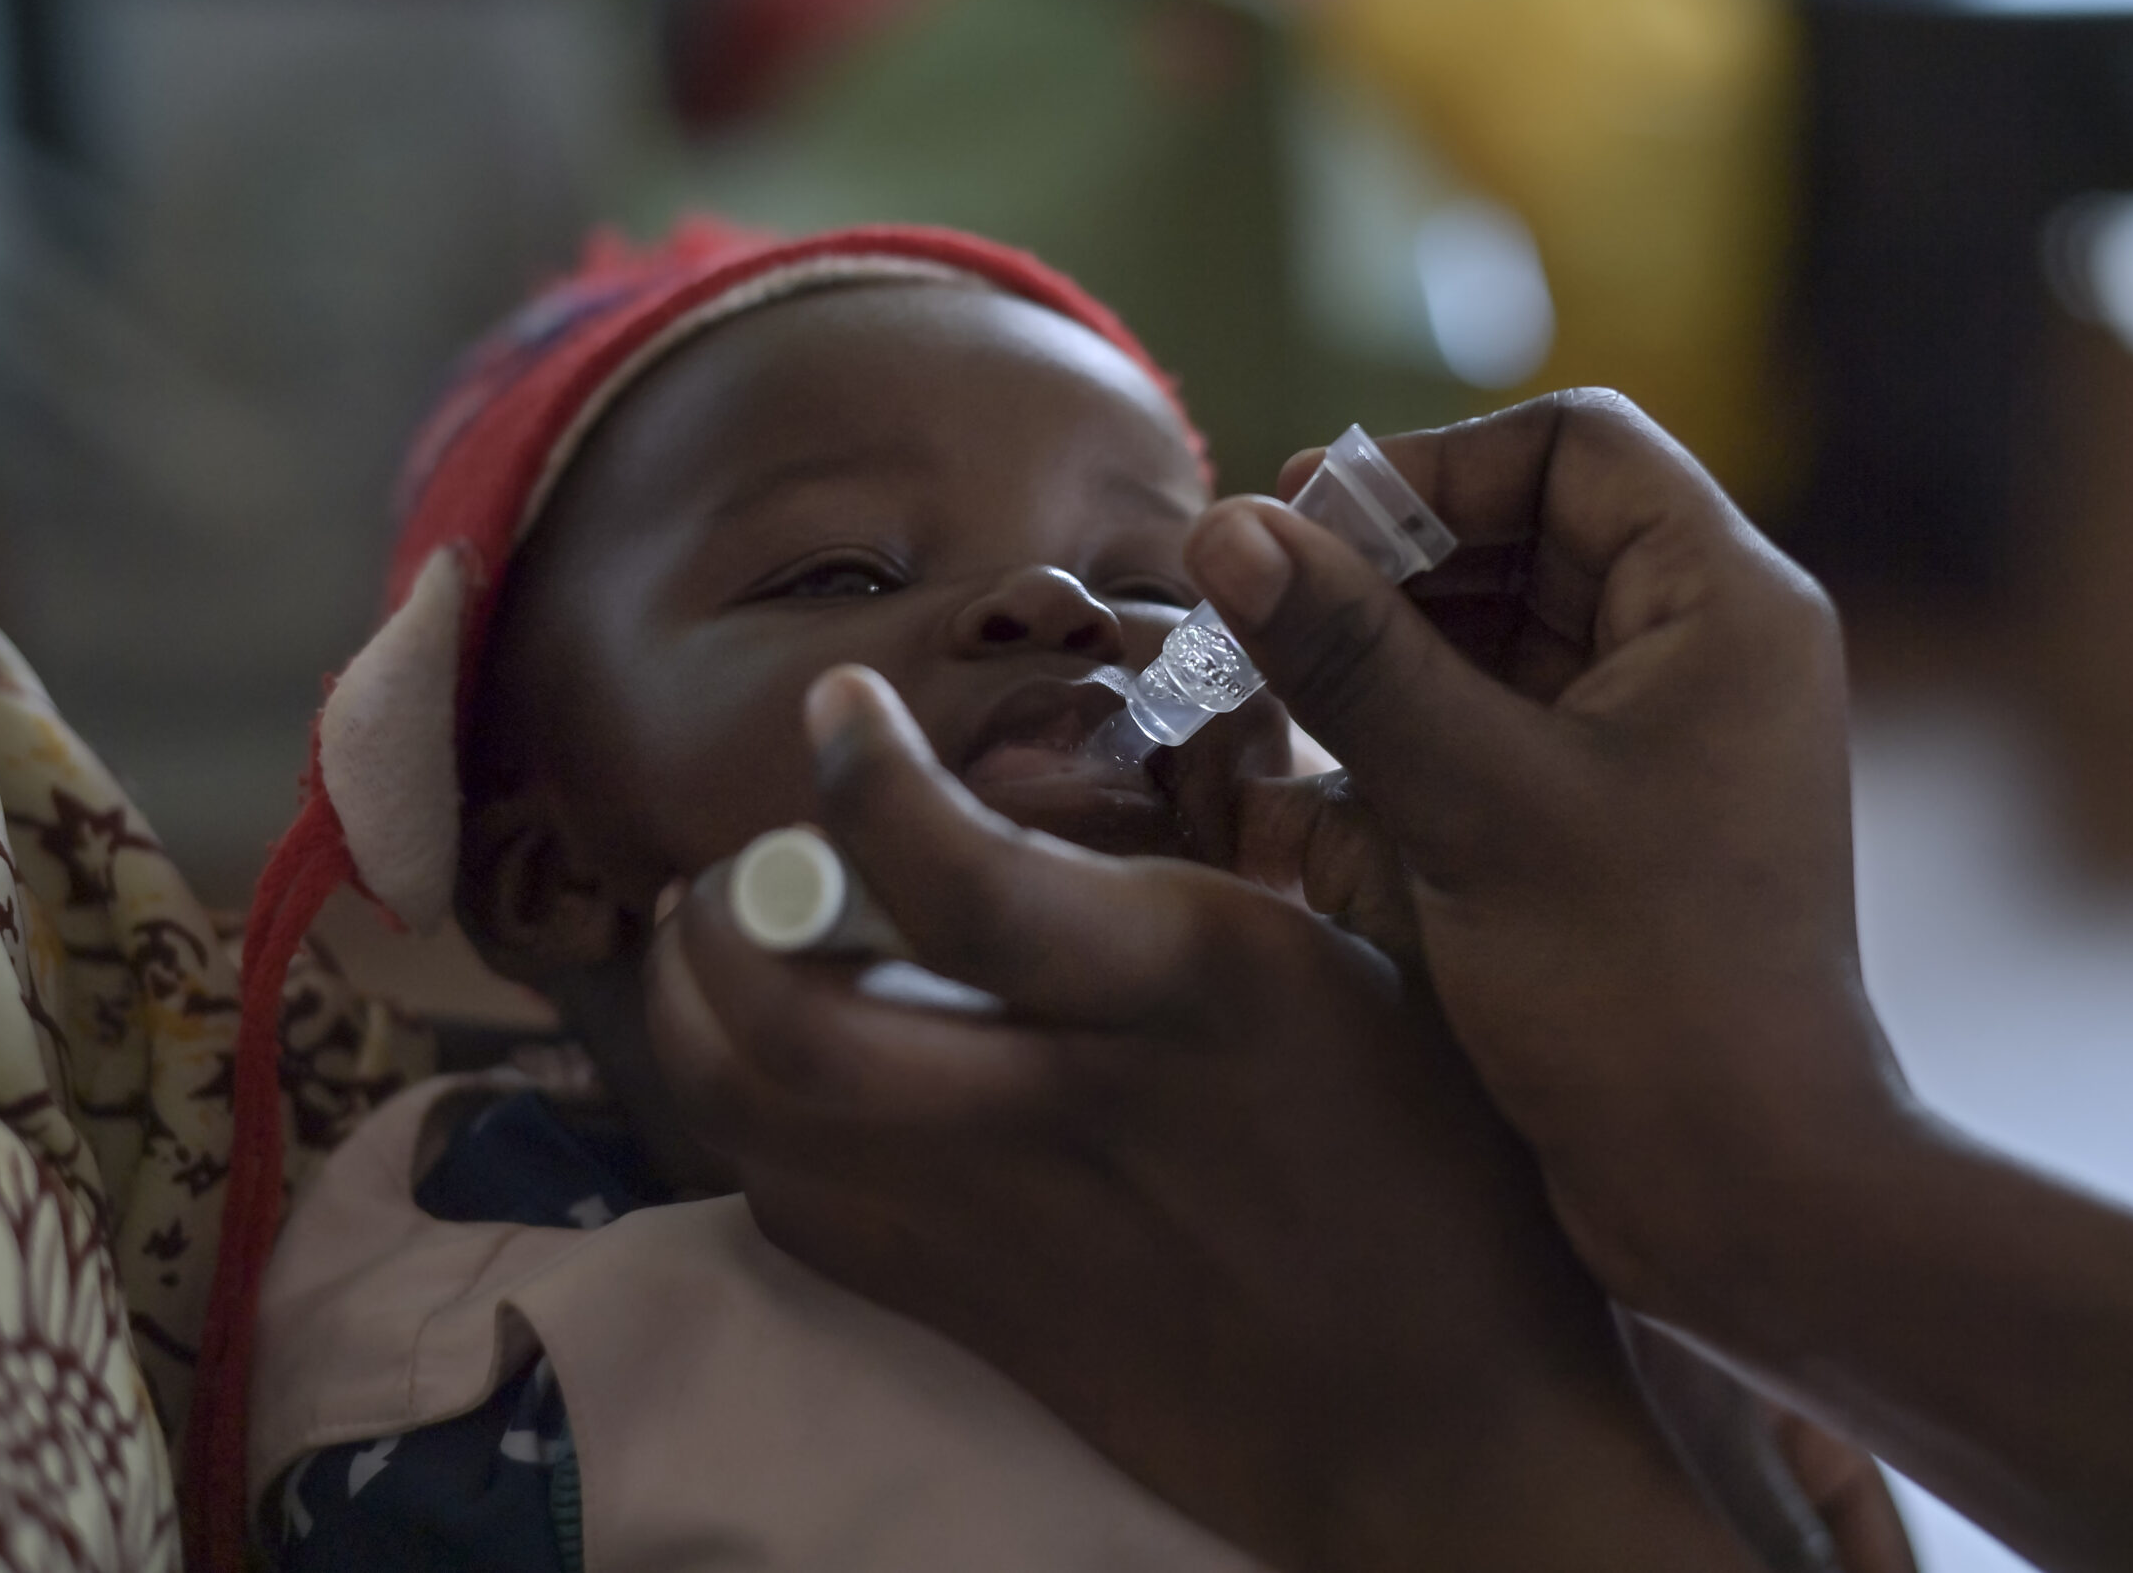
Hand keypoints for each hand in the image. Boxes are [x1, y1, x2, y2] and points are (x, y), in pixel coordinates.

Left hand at [648, 666, 1758, 1572]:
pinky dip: (745, 1119)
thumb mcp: (1363, 964)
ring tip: (725, 947)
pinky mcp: (966, 1312)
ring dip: (695, 1012)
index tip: (839, 707)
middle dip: (724, 919)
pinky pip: (788, 1205)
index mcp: (1189, 987)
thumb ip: (1188, 883)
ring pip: (754, 1117)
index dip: (866, 779)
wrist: (1437, 1426)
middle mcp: (1061, 1106)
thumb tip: (1032, 792)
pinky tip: (784, 1074)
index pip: (963, 876)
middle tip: (749, 867)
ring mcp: (994, 1225)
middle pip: (795, 1021)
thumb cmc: (1435, 1164)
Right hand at [1187, 391, 2132, 1572]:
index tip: (1308, 531)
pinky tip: (1325, 788)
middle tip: (1264, 614)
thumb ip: (1349, 655)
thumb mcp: (1473, 803)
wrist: (1743, 1197)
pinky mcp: (1612, 820)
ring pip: (1496, 633)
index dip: (1430, 468)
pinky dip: (1408, 737)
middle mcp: (1703, 651)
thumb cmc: (1642, 995)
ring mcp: (1658, 740)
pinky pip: (1496, 726)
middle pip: (1523, 533)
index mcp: (1722, 605)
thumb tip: (1226, 529)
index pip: (1572, 446)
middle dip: (1387, 566)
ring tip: (1279, 702)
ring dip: (1384, 654)